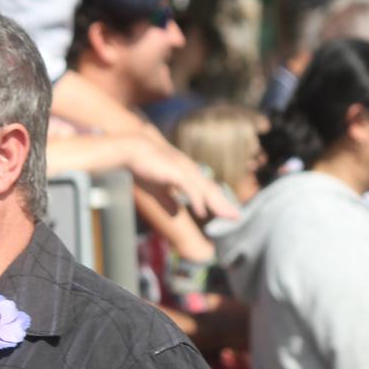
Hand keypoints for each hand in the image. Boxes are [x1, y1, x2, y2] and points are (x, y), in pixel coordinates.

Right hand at [123, 135, 237, 219]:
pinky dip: (197, 200)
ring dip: (218, 204)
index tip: (228, 213)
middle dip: (224, 204)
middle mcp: (190, 172)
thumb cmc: (144, 168)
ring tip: (228, 216)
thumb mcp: (158, 190)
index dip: (218, 201)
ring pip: (205, 190)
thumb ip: (168, 201)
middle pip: (211, 190)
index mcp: (187, 175)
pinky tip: (202, 212)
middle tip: (236, 217)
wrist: (132, 151)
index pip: (207, 190)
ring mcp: (184, 171)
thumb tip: (176, 214)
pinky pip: (190, 188)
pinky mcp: (176, 173)